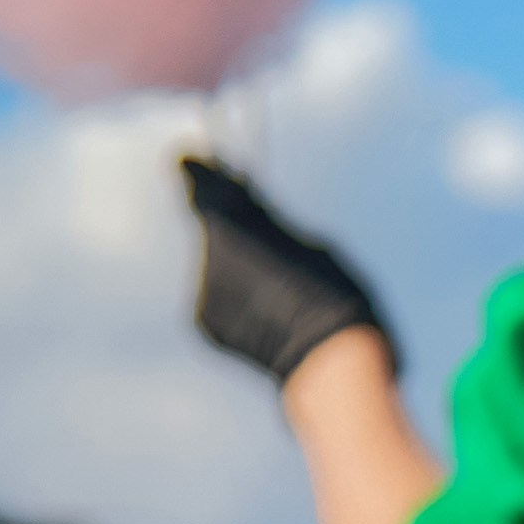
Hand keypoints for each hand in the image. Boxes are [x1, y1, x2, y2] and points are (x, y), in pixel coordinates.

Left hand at [182, 155, 400, 386]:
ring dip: (238, 265)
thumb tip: (244, 204)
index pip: (202, 187)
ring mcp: (202, 292)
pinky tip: (269, 308)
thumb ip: (269, 223)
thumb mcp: (310, 244)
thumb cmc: (333, 297)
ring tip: (279, 282)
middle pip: (213, 229)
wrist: (328, 365)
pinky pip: (217, 296)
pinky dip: (238, 296)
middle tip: (254, 224)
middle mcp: (207, 257)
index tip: (189, 158)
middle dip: (230, 225)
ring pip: (216, 264)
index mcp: (234, 227)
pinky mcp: (203, 323)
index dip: (197, 171)